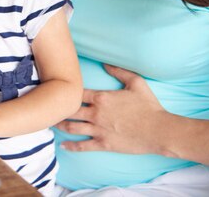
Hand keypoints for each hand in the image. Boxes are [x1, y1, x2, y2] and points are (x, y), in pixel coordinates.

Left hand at [56, 64, 170, 154]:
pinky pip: (83, 146)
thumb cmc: (149, 106)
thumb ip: (119, 71)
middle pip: (70, 109)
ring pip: (72, 127)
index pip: (77, 92)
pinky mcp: (103, 144)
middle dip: (58, 108)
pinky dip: (71, 146)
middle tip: (49, 107)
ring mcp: (98, 129)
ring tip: (52, 123)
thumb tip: (105, 63)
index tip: (58, 90)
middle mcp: (96, 113)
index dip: (67, 91)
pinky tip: (63, 146)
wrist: (159, 130)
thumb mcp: (136, 82)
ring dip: (60, 125)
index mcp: (102, 97)